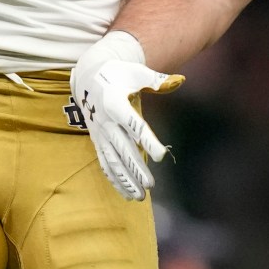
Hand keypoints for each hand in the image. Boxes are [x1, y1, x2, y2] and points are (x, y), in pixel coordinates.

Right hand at [70, 30, 184, 199]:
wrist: (89, 76)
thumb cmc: (119, 73)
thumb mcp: (137, 72)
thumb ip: (158, 79)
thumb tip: (179, 80)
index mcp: (115, 102)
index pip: (134, 124)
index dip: (147, 140)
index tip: (161, 155)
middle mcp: (105, 121)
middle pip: (123, 148)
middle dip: (136, 167)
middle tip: (151, 184)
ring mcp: (100, 133)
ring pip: (112, 160)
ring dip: (125, 179)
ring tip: (140, 196)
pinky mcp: (97, 141)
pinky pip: (105, 163)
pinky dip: (114, 179)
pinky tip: (125, 193)